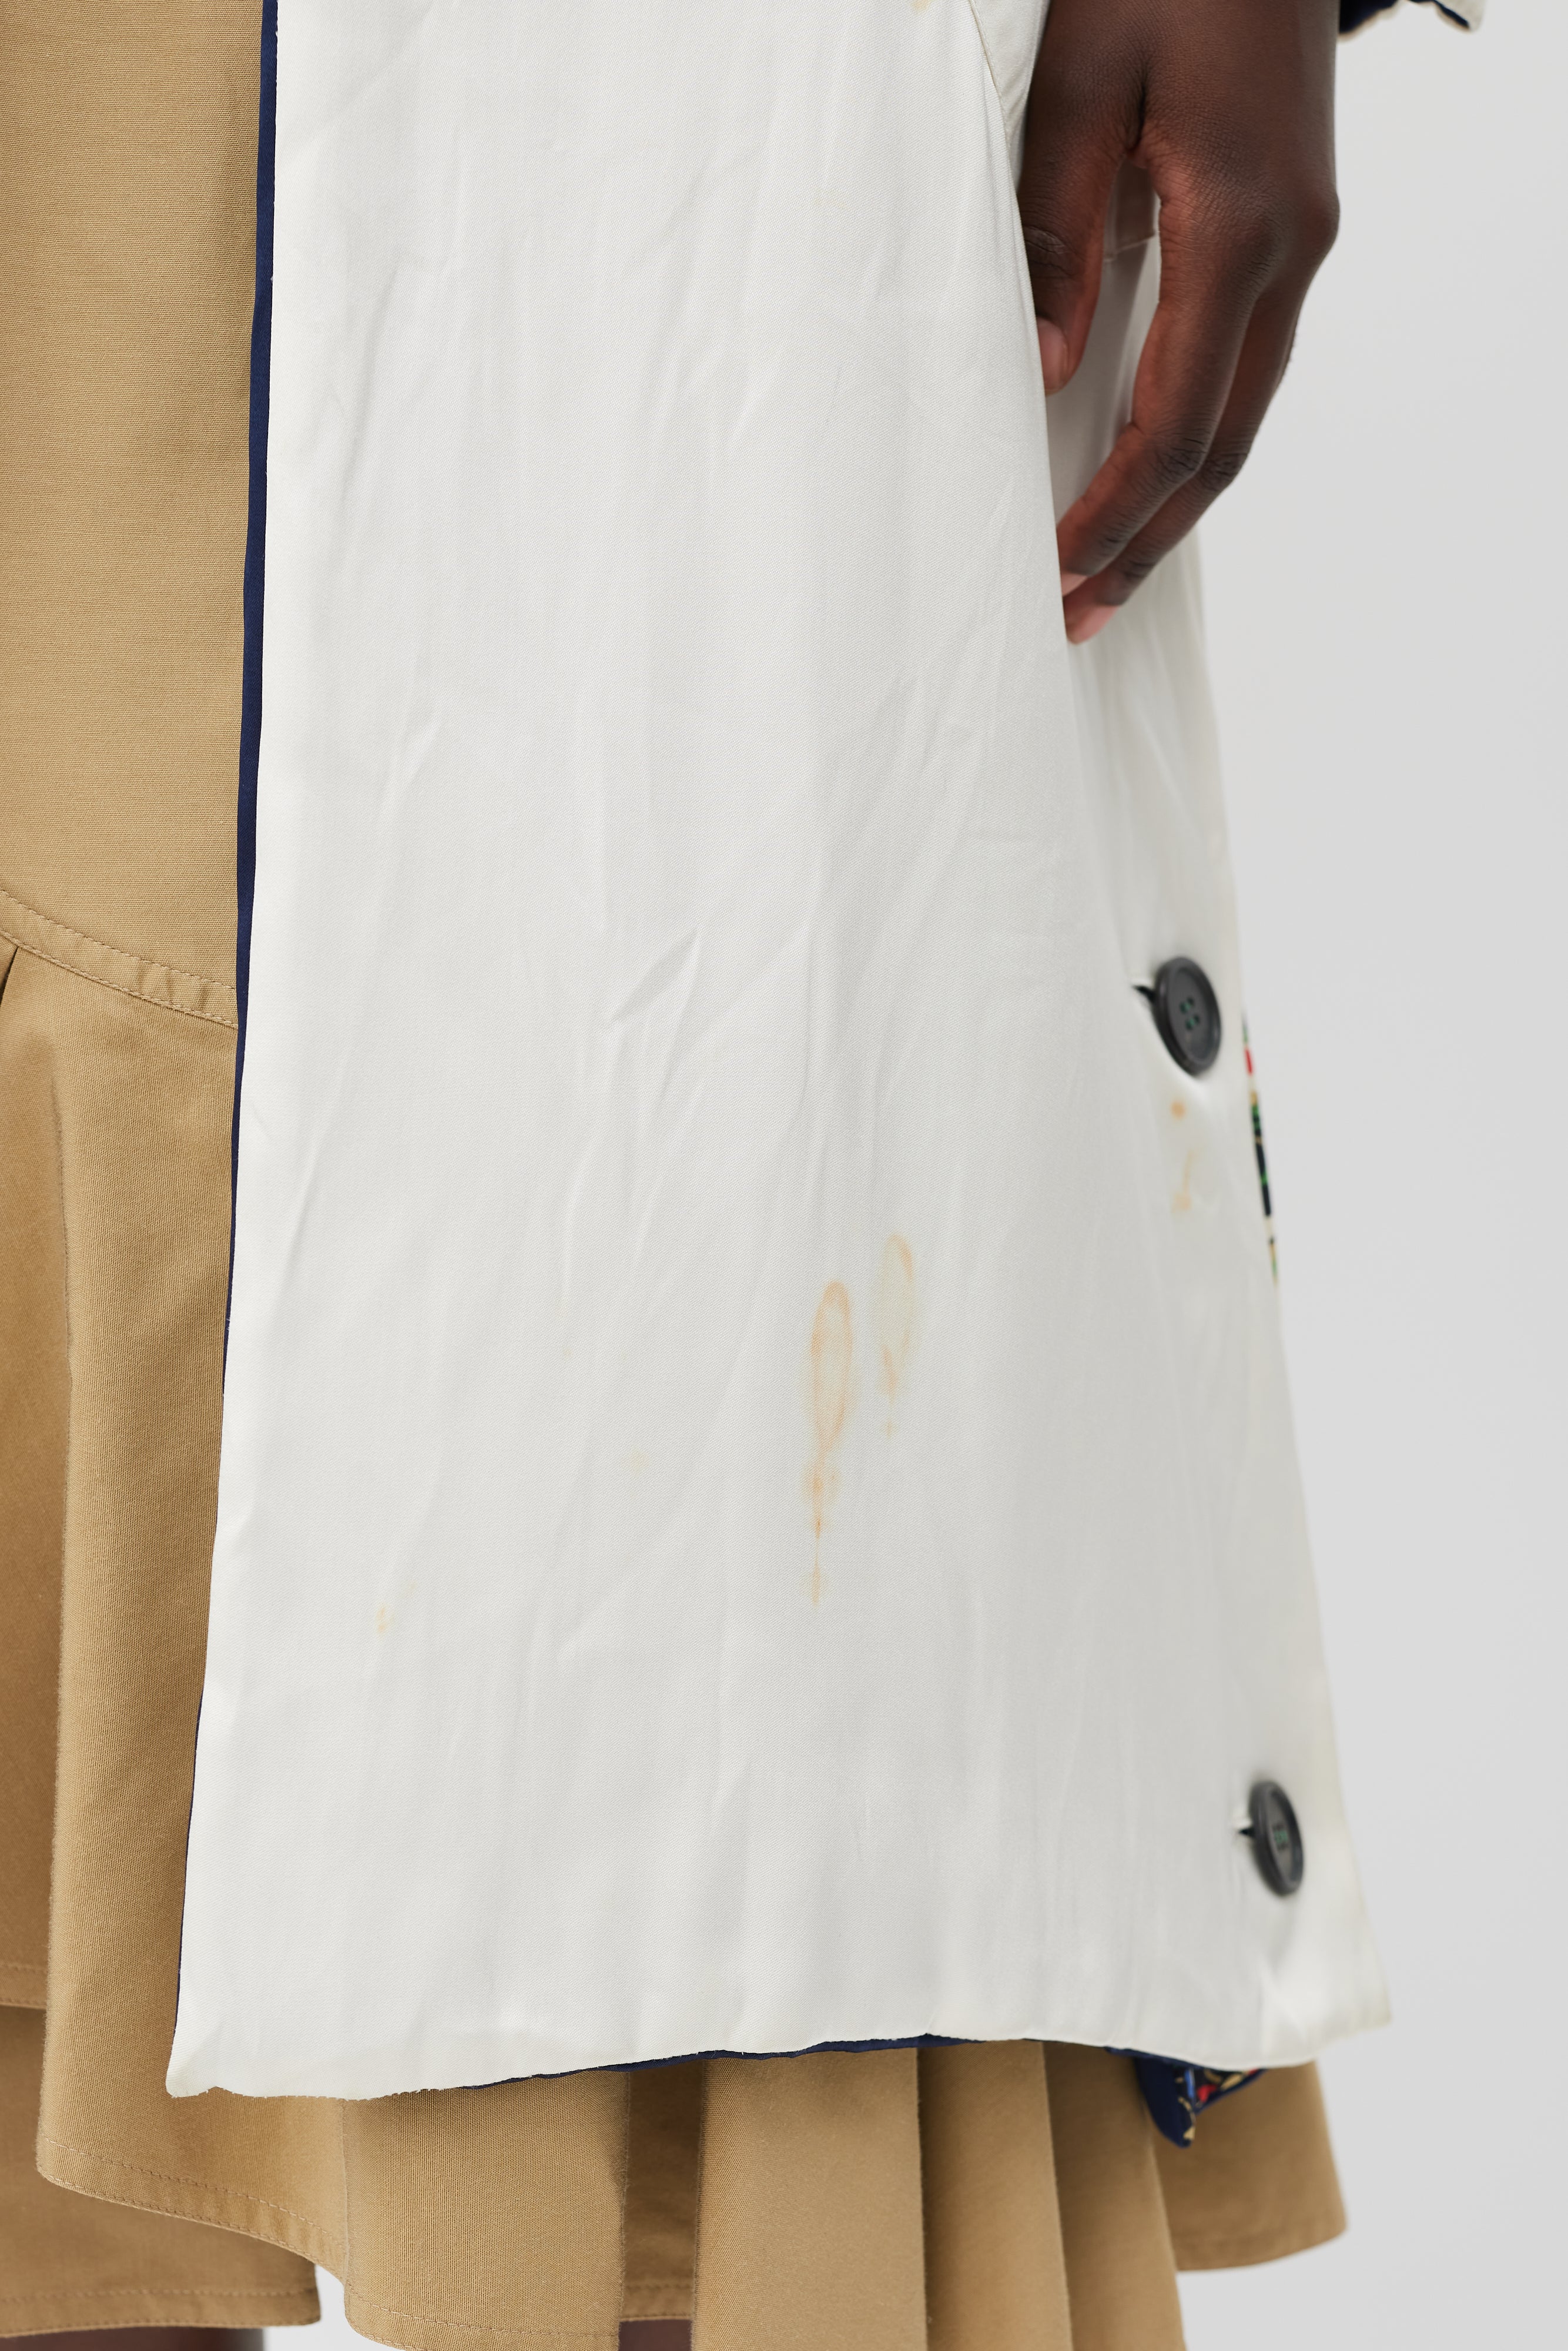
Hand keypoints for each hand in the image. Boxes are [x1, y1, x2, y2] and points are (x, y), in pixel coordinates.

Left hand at [1020, 0, 1340, 641]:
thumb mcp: (1078, 80)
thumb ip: (1057, 228)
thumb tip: (1046, 372)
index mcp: (1242, 228)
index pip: (1178, 424)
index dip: (1116, 513)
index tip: (1055, 570)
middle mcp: (1290, 251)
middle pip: (1225, 445)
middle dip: (1148, 540)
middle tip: (1076, 615)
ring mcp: (1301, 241)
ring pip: (1243, 411)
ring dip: (1175, 500)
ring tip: (1104, 570)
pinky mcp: (1287, 225)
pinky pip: (1243, 362)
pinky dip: (1193, 433)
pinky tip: (1145, 469)